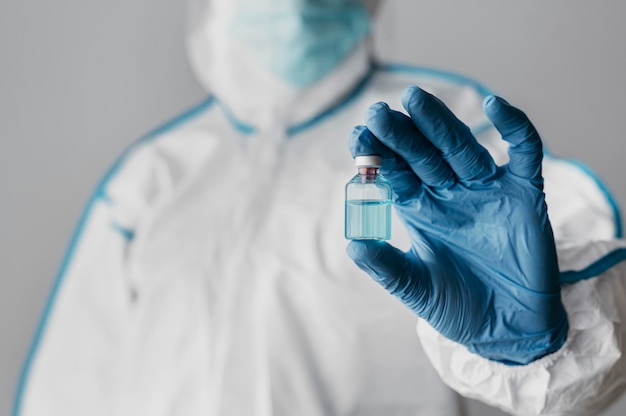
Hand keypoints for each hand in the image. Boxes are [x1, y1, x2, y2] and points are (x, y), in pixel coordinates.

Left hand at [347, 86, 567, 364]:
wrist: (508, 330)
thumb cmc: (458, 307)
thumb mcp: (415, 288)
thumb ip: (386, 265)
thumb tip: (352, 243)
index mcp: (420, 210)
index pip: (395, 173)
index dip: (378, 155)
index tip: (358, 135)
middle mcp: (450, 194)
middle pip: (423, 154)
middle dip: (401, 134)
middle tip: (379, 112)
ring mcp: (486, 191)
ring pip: (462, 148)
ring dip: (440, 124)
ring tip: (416, 99)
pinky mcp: (524, 194)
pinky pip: (523, 153)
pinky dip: (514, 128)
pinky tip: (495, 105)